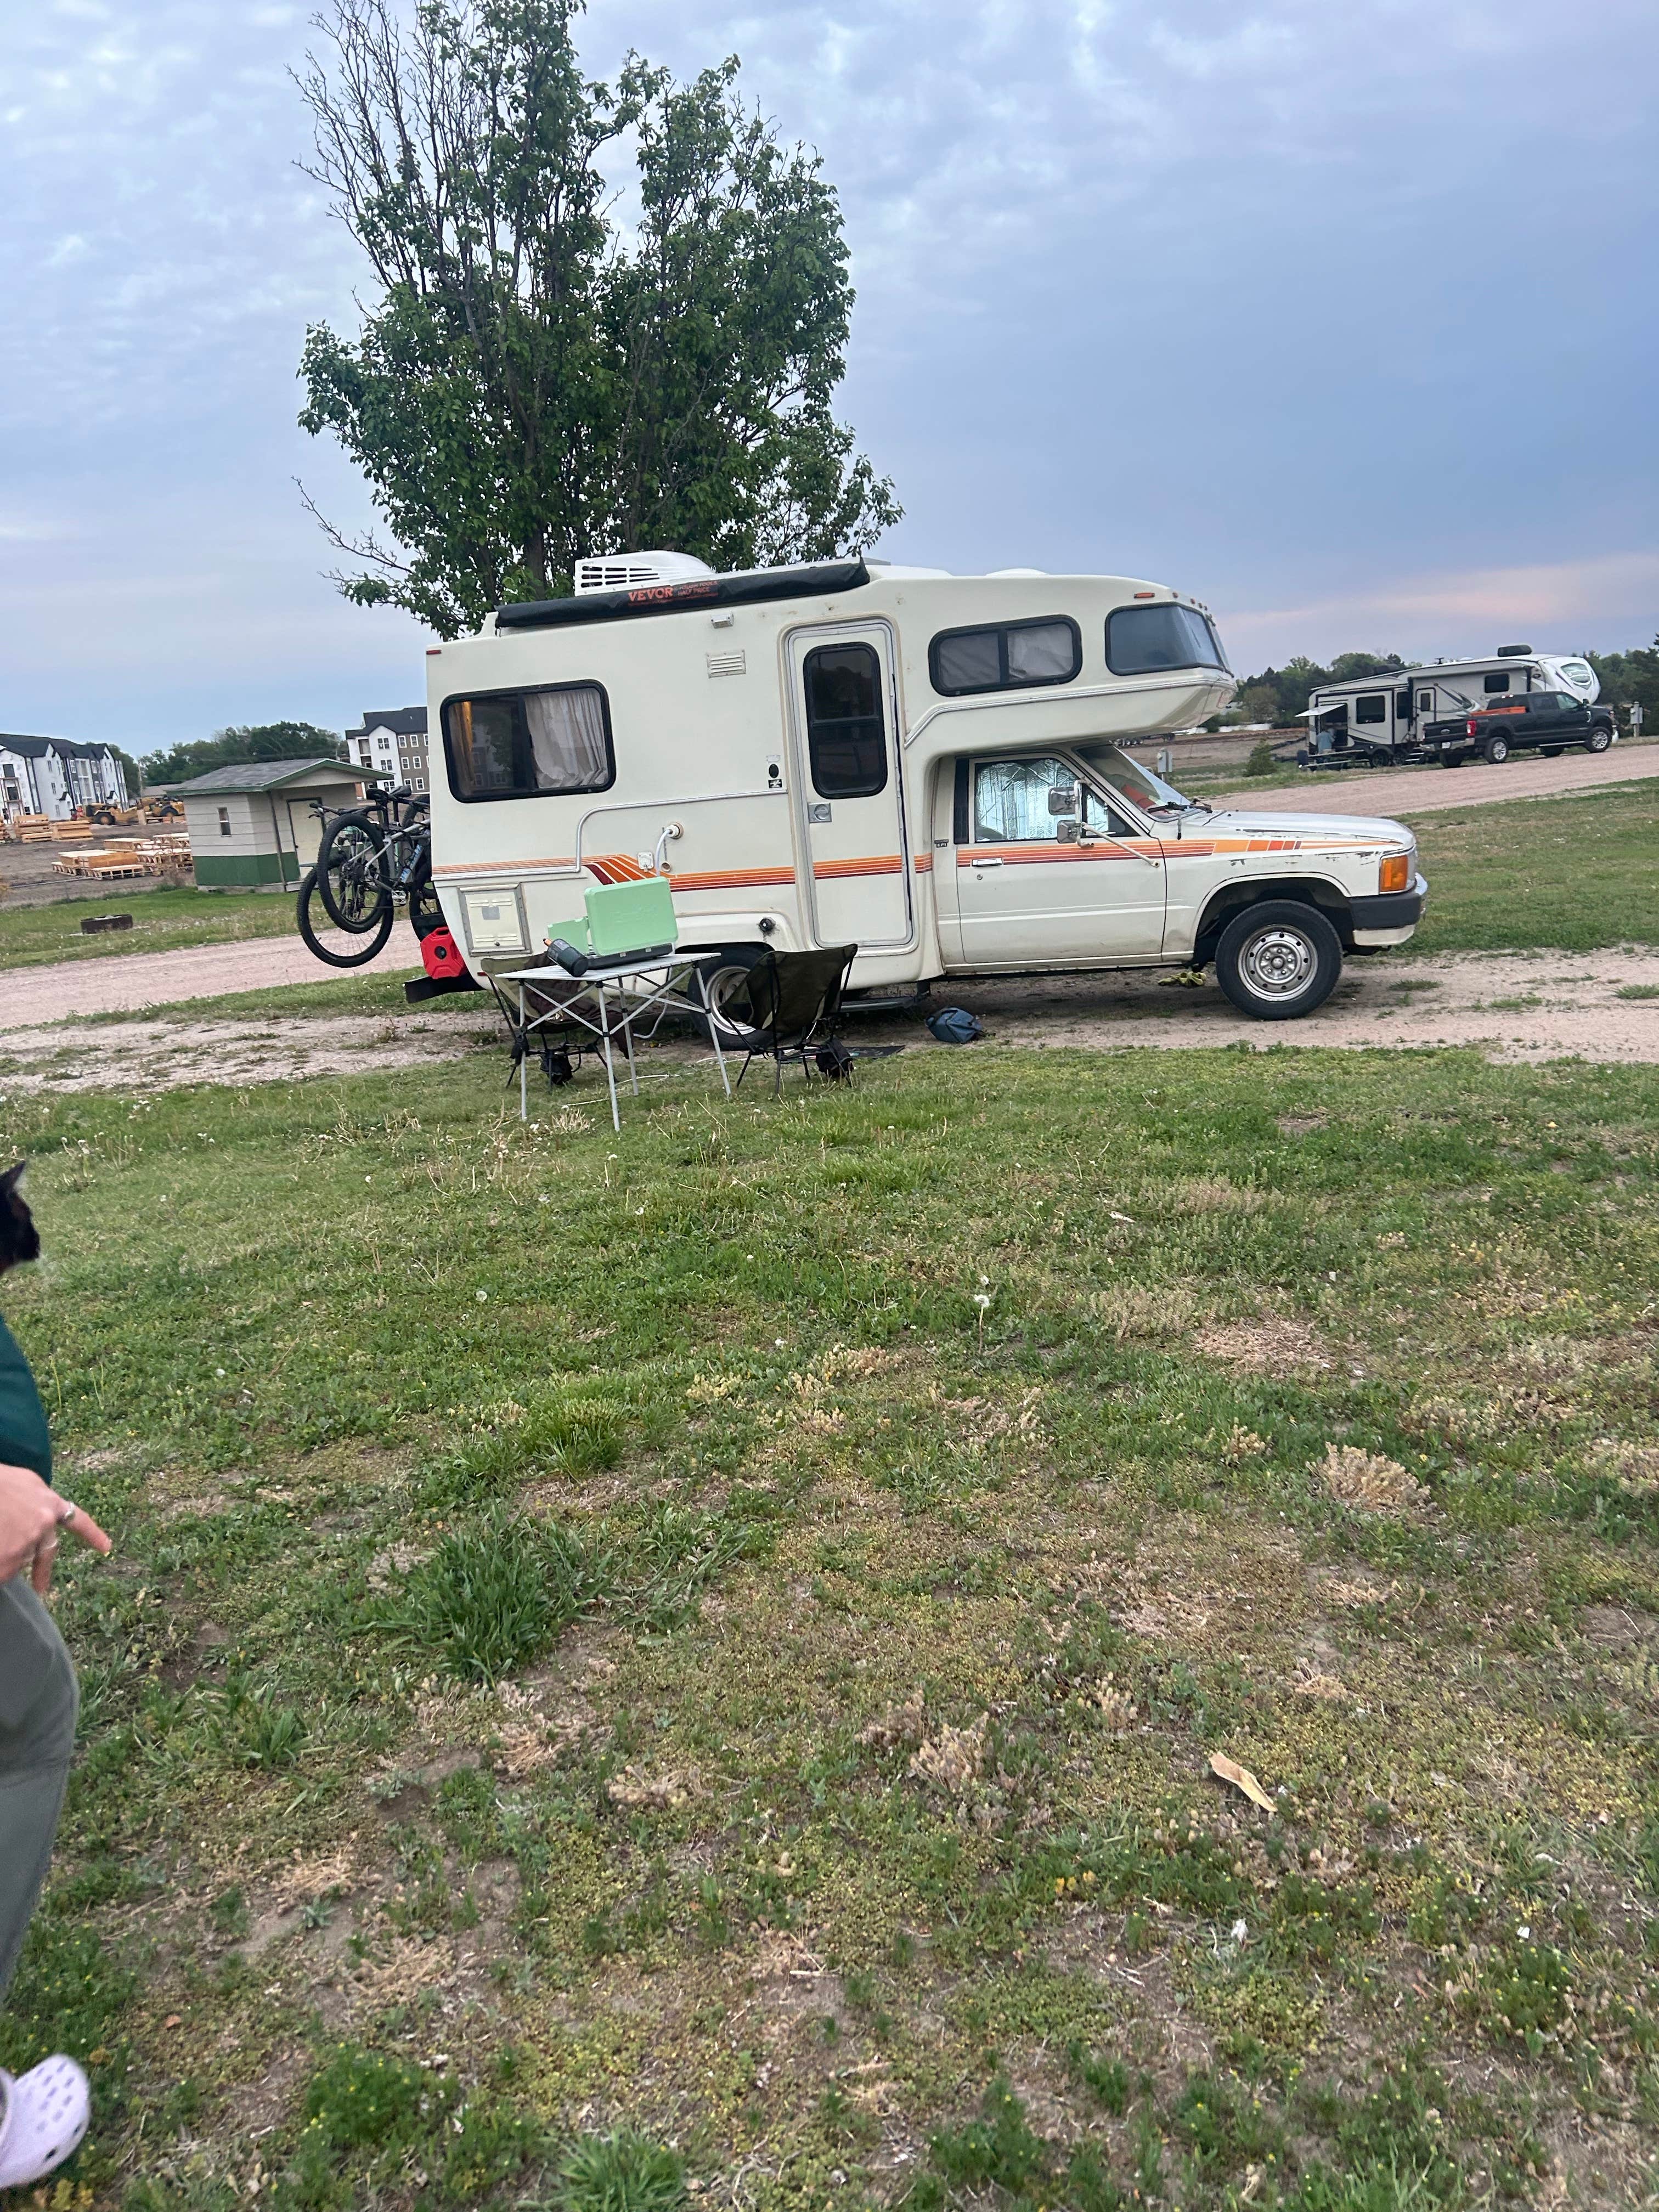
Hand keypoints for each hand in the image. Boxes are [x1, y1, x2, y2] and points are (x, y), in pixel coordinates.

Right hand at [0, 1463, 111, 1593]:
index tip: (107, 1548)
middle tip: (42, 1588)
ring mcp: (25, 1542)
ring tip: (0, 1544)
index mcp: (50, 1503)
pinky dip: (0, 1567)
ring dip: (6, 1557)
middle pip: (44, 1551)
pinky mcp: (8, 1557)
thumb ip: (39, 1500)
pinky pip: (5, 1571)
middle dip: (42, 1572)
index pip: (78, 1521)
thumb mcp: (27, 1482)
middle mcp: (44, 1524)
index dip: (92, 1535)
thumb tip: (39, 1510)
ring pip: (18, 1560)